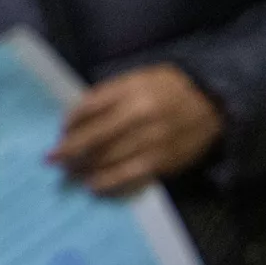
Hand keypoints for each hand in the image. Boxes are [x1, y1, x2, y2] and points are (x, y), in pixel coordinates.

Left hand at [51, 65, 223, 195]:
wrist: (214, 103)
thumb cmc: (168, 89)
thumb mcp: (138, 78)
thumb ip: (109, 94)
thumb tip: (78, 117)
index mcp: (131, 89)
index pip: (89, 106)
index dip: (70, 121)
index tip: (60, 130)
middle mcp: (140, 115)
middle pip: (95, 136)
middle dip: (69, 149)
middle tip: (51, 158)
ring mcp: (153, 140)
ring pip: (110, 158)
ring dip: (84, 168)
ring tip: (68, 173)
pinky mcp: (164, 161)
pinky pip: (131, 175)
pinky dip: (109, 182)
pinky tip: (93, 186)